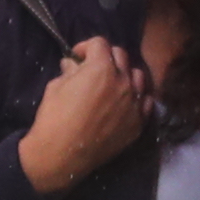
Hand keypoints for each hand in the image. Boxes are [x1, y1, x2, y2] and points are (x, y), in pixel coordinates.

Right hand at [20, 35, 151, 191]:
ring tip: (113, 84)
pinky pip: (145, 101)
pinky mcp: (138, 123)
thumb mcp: (56, 87)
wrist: (62, 156)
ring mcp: (134, 103)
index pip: (100, 43)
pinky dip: (136, 97)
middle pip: (121, 56)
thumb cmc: (54, 118)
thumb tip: (72, 65)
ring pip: (137, 76)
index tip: (77, 57)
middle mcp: (123, 82)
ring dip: (124, 75)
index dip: (86, 47)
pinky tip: (124, 102)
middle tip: (93, 69)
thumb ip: (69, 72)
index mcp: (101, 68)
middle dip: (105, 58)